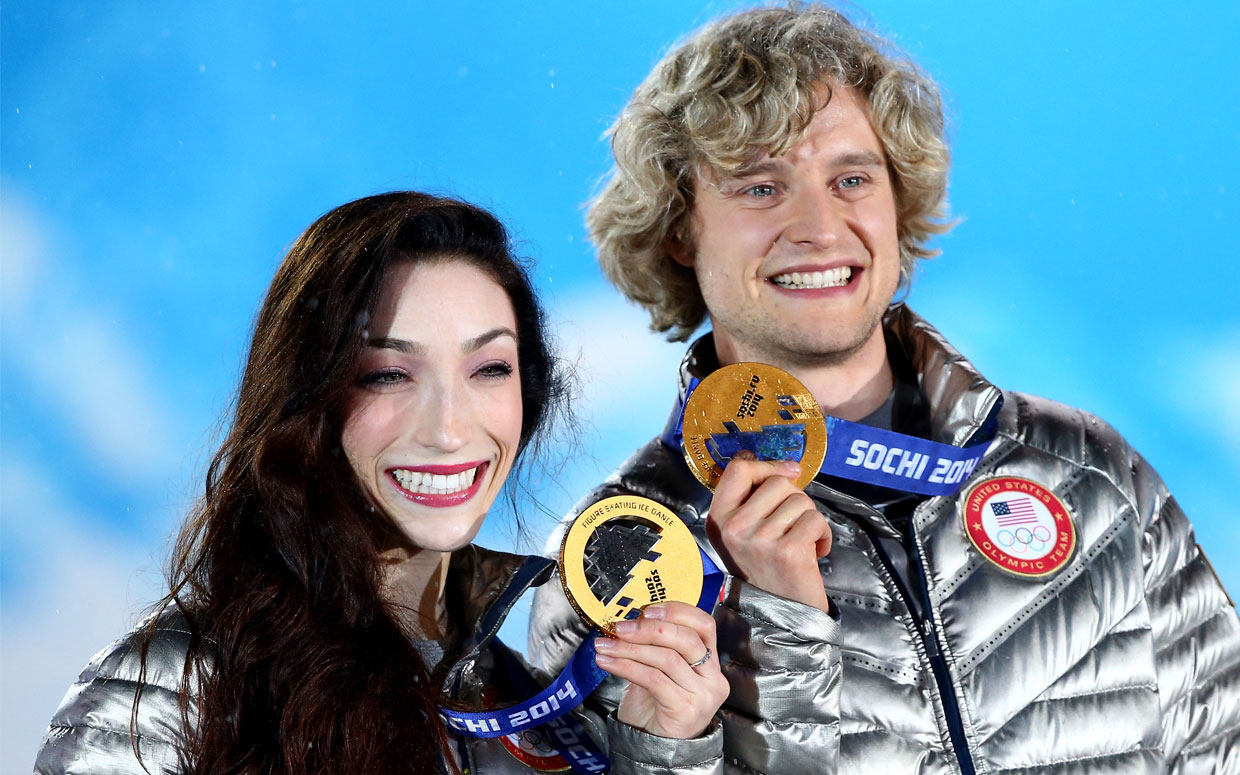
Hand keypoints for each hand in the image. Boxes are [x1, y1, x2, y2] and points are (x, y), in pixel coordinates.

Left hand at [594, 602, 728, 738]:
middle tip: (620, 627)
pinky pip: (654, 679)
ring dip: (629, 648)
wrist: (656, 747)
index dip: (677, 611)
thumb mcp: (660, 669)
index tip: (648, 609)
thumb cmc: (657, 706)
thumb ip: (655, 645)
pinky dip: (627, 667)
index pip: (704, 624)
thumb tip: (629, 620)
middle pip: (686, 639)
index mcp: (710, 661)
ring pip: (666, 658)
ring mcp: (702, 695)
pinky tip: (609, 663)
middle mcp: (712, 677)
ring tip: (606, 646)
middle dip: (648, 629)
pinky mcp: (686, 709)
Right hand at [705, 457, 832, 612]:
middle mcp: (734, 528)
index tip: (788, 472)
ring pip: (800, 500)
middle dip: (795, 498)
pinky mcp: (788, 551)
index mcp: (719, 519)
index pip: (738, 470)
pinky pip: (816, 519)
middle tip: (793, 524)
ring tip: (802, 540)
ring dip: (810, 518)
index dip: (766, 465)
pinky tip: (814, 552)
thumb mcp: (743, 533)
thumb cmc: (766, 568)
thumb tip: (785, 467)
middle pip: (777, 482)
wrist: (781, 615)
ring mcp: (760, 539)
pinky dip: (823, 534)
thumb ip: (752, 500)